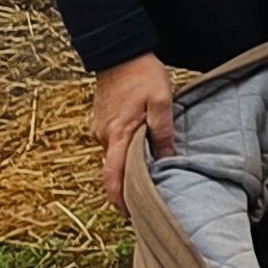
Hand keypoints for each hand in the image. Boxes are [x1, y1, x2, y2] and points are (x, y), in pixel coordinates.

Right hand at [90, 54, 175, 204]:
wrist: (119, 52)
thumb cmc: (142, 74)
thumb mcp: (161, 100)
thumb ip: (163, 131)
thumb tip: (166, 159)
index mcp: (118, 134)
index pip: (113, 174)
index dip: (118, 196)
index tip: (126, 214)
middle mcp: (104, 136)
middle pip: (112, 169)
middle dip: (124, 187)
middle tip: (143, 202)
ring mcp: (100, 128)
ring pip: (113, 156)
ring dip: (126, 167)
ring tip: (146, 179)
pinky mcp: (102, 121)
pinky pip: (112, 144)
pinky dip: (123, 152)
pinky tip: (139, 153)